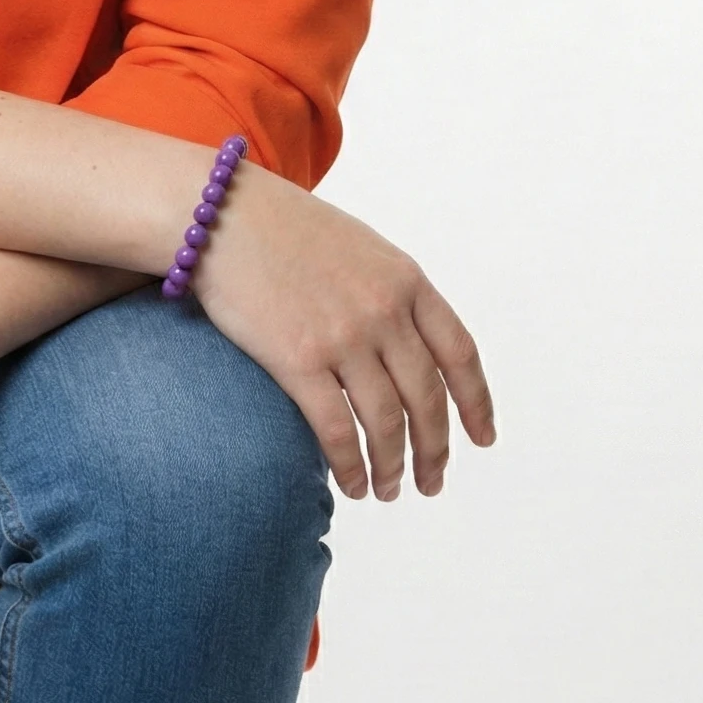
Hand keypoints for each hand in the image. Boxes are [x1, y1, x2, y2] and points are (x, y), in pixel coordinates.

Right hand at [192, 164, 495, 501]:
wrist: (221, 212)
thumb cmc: (282, 227)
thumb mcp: (358, 247)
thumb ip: (391, 291)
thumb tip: (408, 346)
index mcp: (405, 280)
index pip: (459, 354)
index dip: (476, 404)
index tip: (482, 438)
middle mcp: (384, 310)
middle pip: (427, 399)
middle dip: (434, 451)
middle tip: (431, 482)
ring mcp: (344, 336)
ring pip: (387, 423)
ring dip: (393, 467)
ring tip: (388, 490)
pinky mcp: (298, 359)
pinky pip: (338, 431)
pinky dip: (351, 467)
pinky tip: (352, 484)